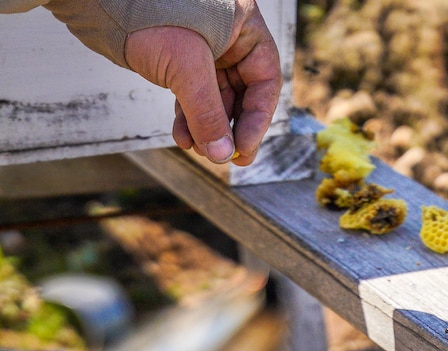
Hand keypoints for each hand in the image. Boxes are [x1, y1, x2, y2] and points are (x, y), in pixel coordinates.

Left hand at [124, 1, 281, 165]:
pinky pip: (193, 97)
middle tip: (227, 157)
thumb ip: (208, 112)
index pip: (264, 81)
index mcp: (245, 28)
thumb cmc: (149, 13)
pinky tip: (183, 137)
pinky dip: (189, 119)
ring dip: (207, 128)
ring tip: (197, 148)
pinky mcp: (182, 61)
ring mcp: (206, 50)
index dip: (256, 118)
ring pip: (216, 99)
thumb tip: (222, 154)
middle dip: (231, 128)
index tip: (243, 148)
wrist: (102, 0)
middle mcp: (230, 39)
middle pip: (243, 94)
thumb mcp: (186, 66)